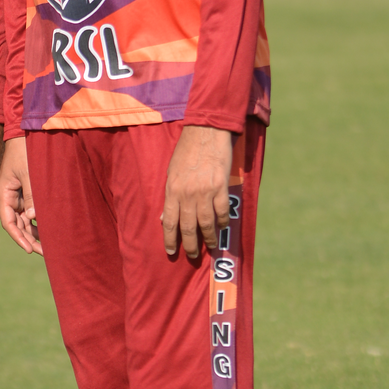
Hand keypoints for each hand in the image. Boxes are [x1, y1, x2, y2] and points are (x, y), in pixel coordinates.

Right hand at [0, 136, 41, 255]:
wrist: (24, 131)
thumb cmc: (24, 149)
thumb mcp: (28, 172)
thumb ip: (31, 195)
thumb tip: (33, 218)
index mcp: (3, 193)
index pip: (9, 222)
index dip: (20, 238)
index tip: (31, 250)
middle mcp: (8, 196)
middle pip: (18, 224)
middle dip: (30, 240)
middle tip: (46, 253)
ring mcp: (17, 194)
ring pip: (25, 219)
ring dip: (35, 232)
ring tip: (49, 246)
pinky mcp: (25, 190)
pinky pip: (30, 210)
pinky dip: (38, 220)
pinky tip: (48, 230)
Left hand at [162, 125, 233, 260]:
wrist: (205, 133)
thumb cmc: (186, 151)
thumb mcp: (171, 173)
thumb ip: (169, 196)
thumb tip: (165, 217)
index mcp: (172, 190)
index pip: (170, 222)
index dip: (170, 239)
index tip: (172, 251)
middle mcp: (187, 194)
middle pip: (188, 227)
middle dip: (190, 244)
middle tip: (193, 255)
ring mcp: (205, 192)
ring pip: (206, 223)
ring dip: (209, 237)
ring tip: (211, 245)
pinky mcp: (221, 187)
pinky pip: (222, 211)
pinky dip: (222, 222)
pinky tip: (222, 227)